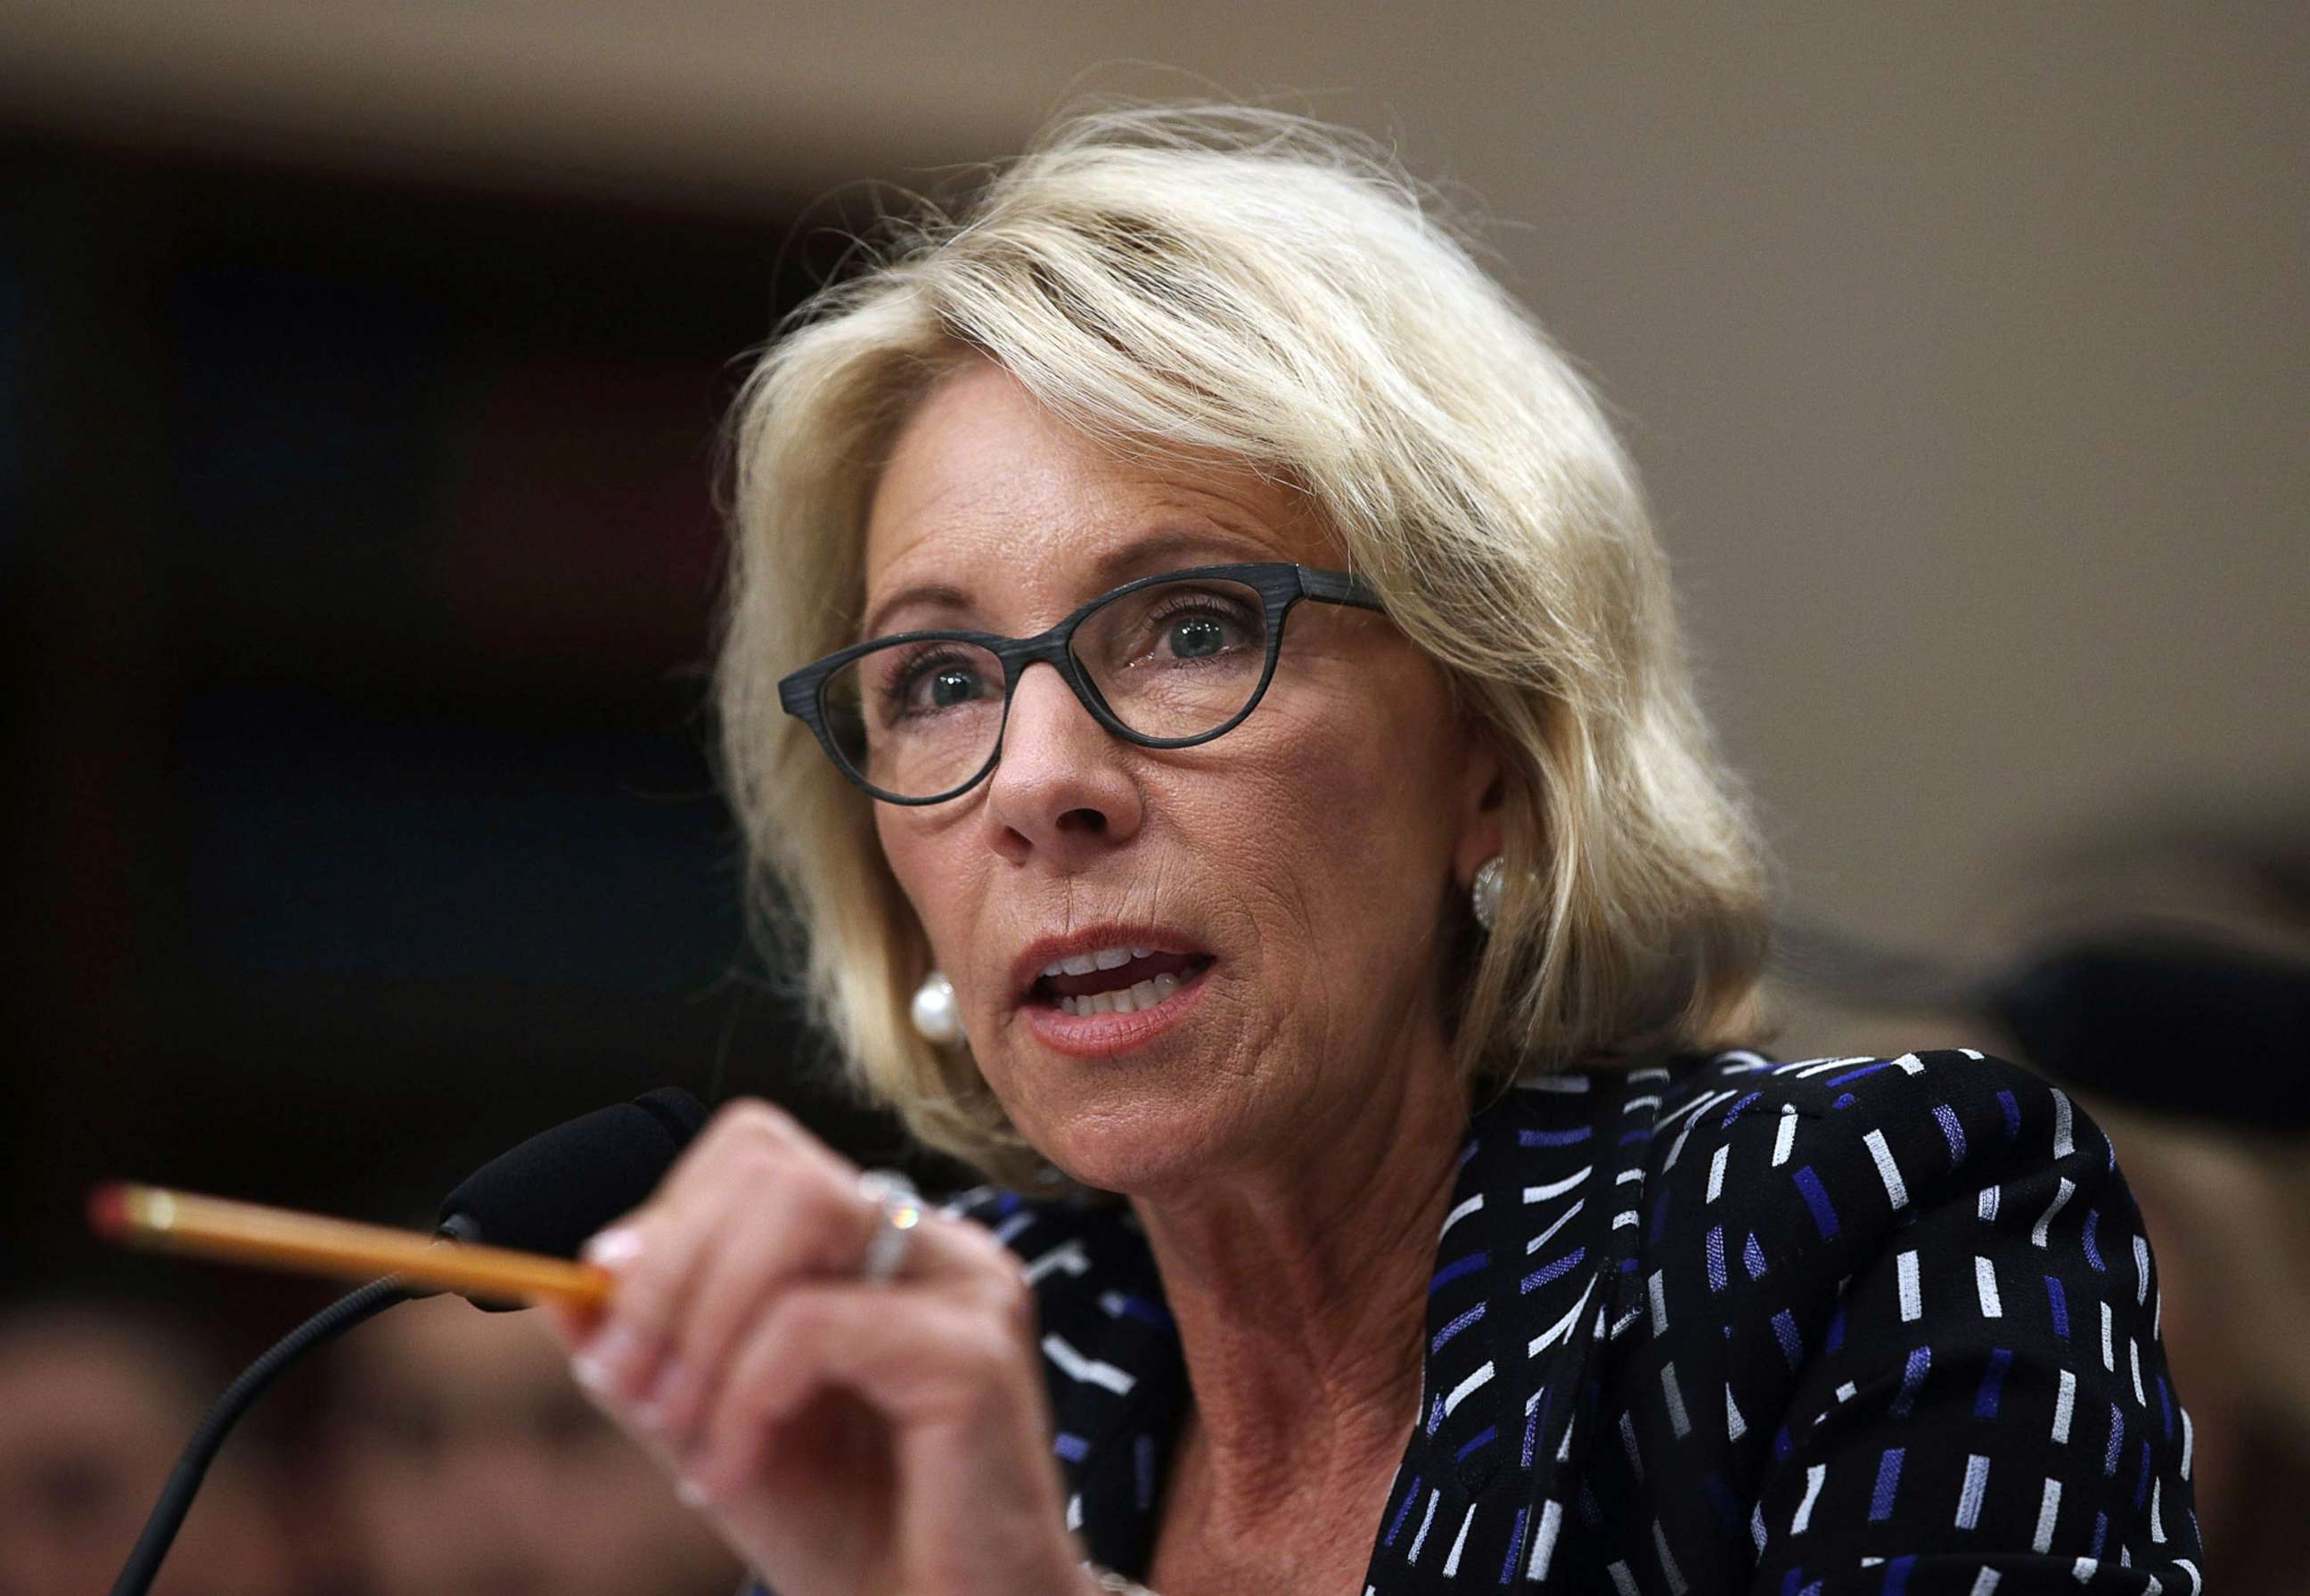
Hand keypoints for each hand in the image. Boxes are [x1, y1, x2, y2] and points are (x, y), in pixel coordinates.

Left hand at [539, 1099, 1087, 1595]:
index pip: (757, 1152)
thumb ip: (650, 1355)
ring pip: (796, 1212)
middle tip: (624, 1385)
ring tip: (677, 1430)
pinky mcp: (972, 1354)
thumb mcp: (717, 1428)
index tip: (612, 1331)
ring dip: (701, 1323)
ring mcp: (966, 1285)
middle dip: (665, 1274)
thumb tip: (557, 1290)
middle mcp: (935, 1242)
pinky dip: (743, 1398)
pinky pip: (814, 1324)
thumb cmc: (852, 1532)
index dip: (666, 1223)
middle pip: (771, 1166)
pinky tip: (732, 1472)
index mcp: (881, 1243)